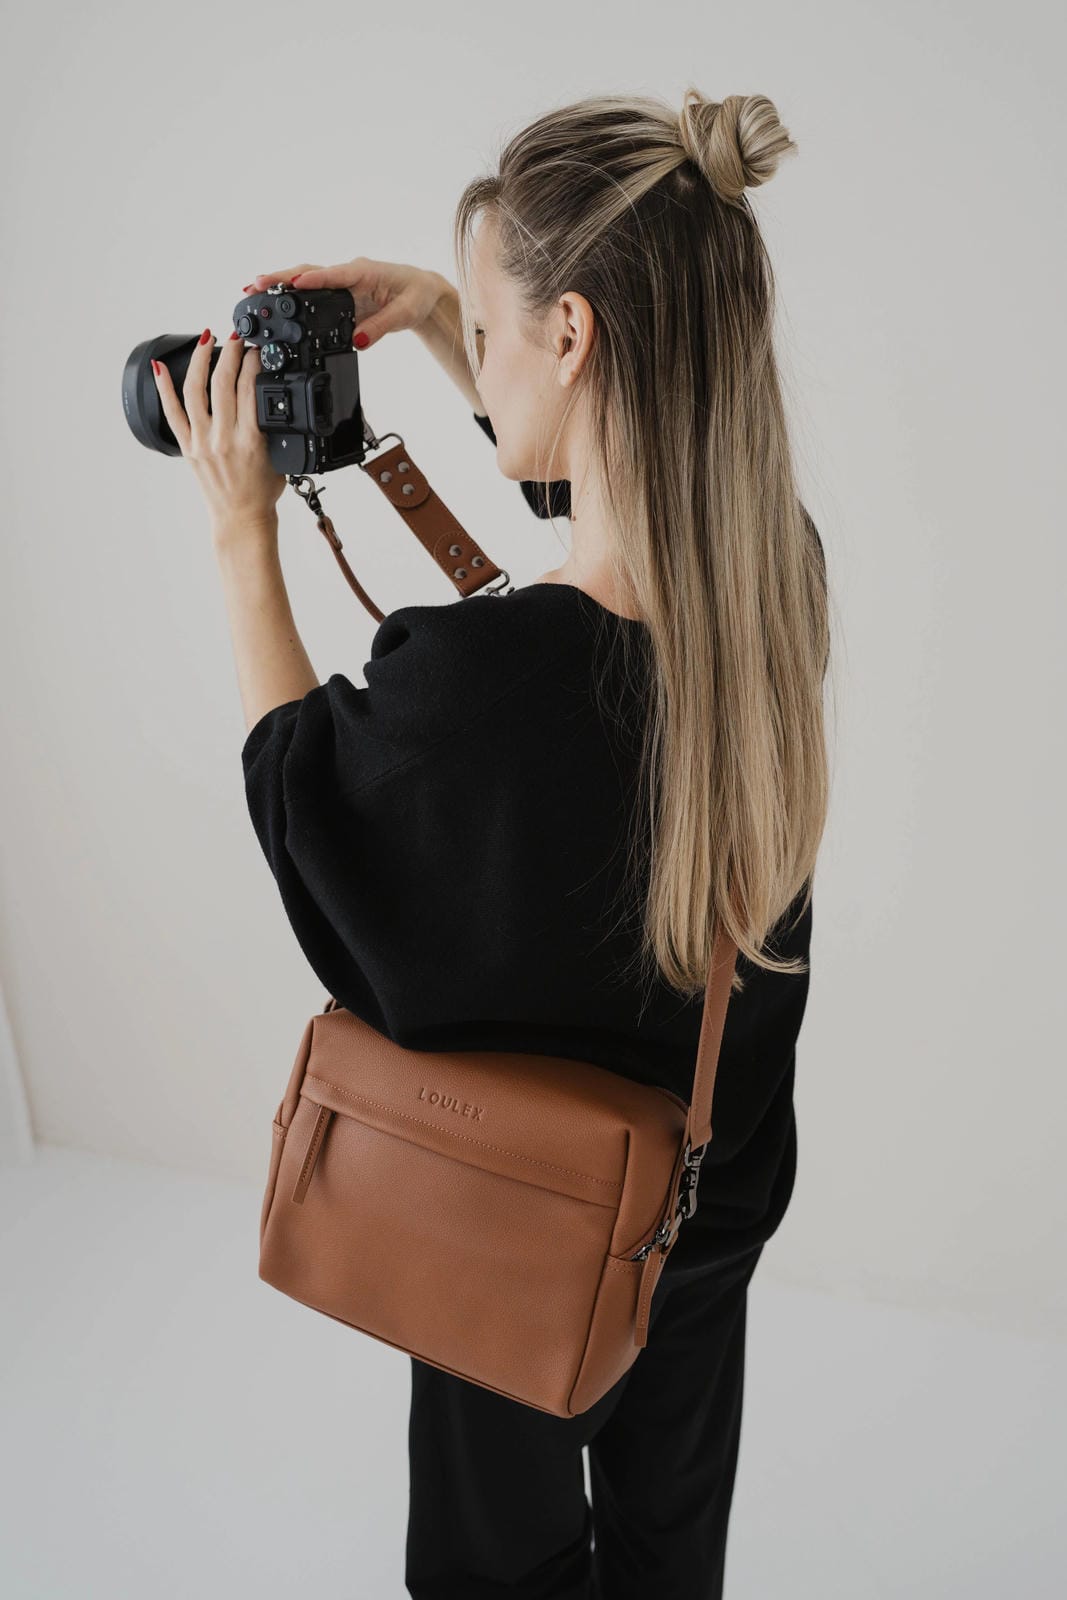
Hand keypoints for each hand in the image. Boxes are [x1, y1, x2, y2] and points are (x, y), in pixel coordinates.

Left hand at [150, 329, 286, 535]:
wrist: (241, 519)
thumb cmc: (261, 492)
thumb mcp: (277, 455)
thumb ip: (271, 425)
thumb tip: (266, 393)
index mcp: (251, 439)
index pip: (250, 388)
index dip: (253, 361)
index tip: (256, 349)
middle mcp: (224, 438)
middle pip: (223, 382)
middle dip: (231, 352)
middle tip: (236, 337)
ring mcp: (202, 442)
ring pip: (195, 390)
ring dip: (200, 359)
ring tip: (206, 340)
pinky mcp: (187, 447)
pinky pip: (171, 412)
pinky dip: (163, 387)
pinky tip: (160, 366)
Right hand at [244, 257, 446, 348]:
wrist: (423, 293)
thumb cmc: (416, 297)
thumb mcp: (404, 314)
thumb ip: (380, 327)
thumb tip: (357, 341)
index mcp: (364, 272)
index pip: (334, 275)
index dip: (313, 280)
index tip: (293, 283)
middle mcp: (348, 273)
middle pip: (309, 273)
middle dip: (281, 278)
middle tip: (255, 284)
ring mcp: (341, 282)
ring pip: (305, 280)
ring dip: (280, 284)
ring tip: (252, 290)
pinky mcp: (339, 294)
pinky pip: (311, 293)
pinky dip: (291, 295)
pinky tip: (272, 301)